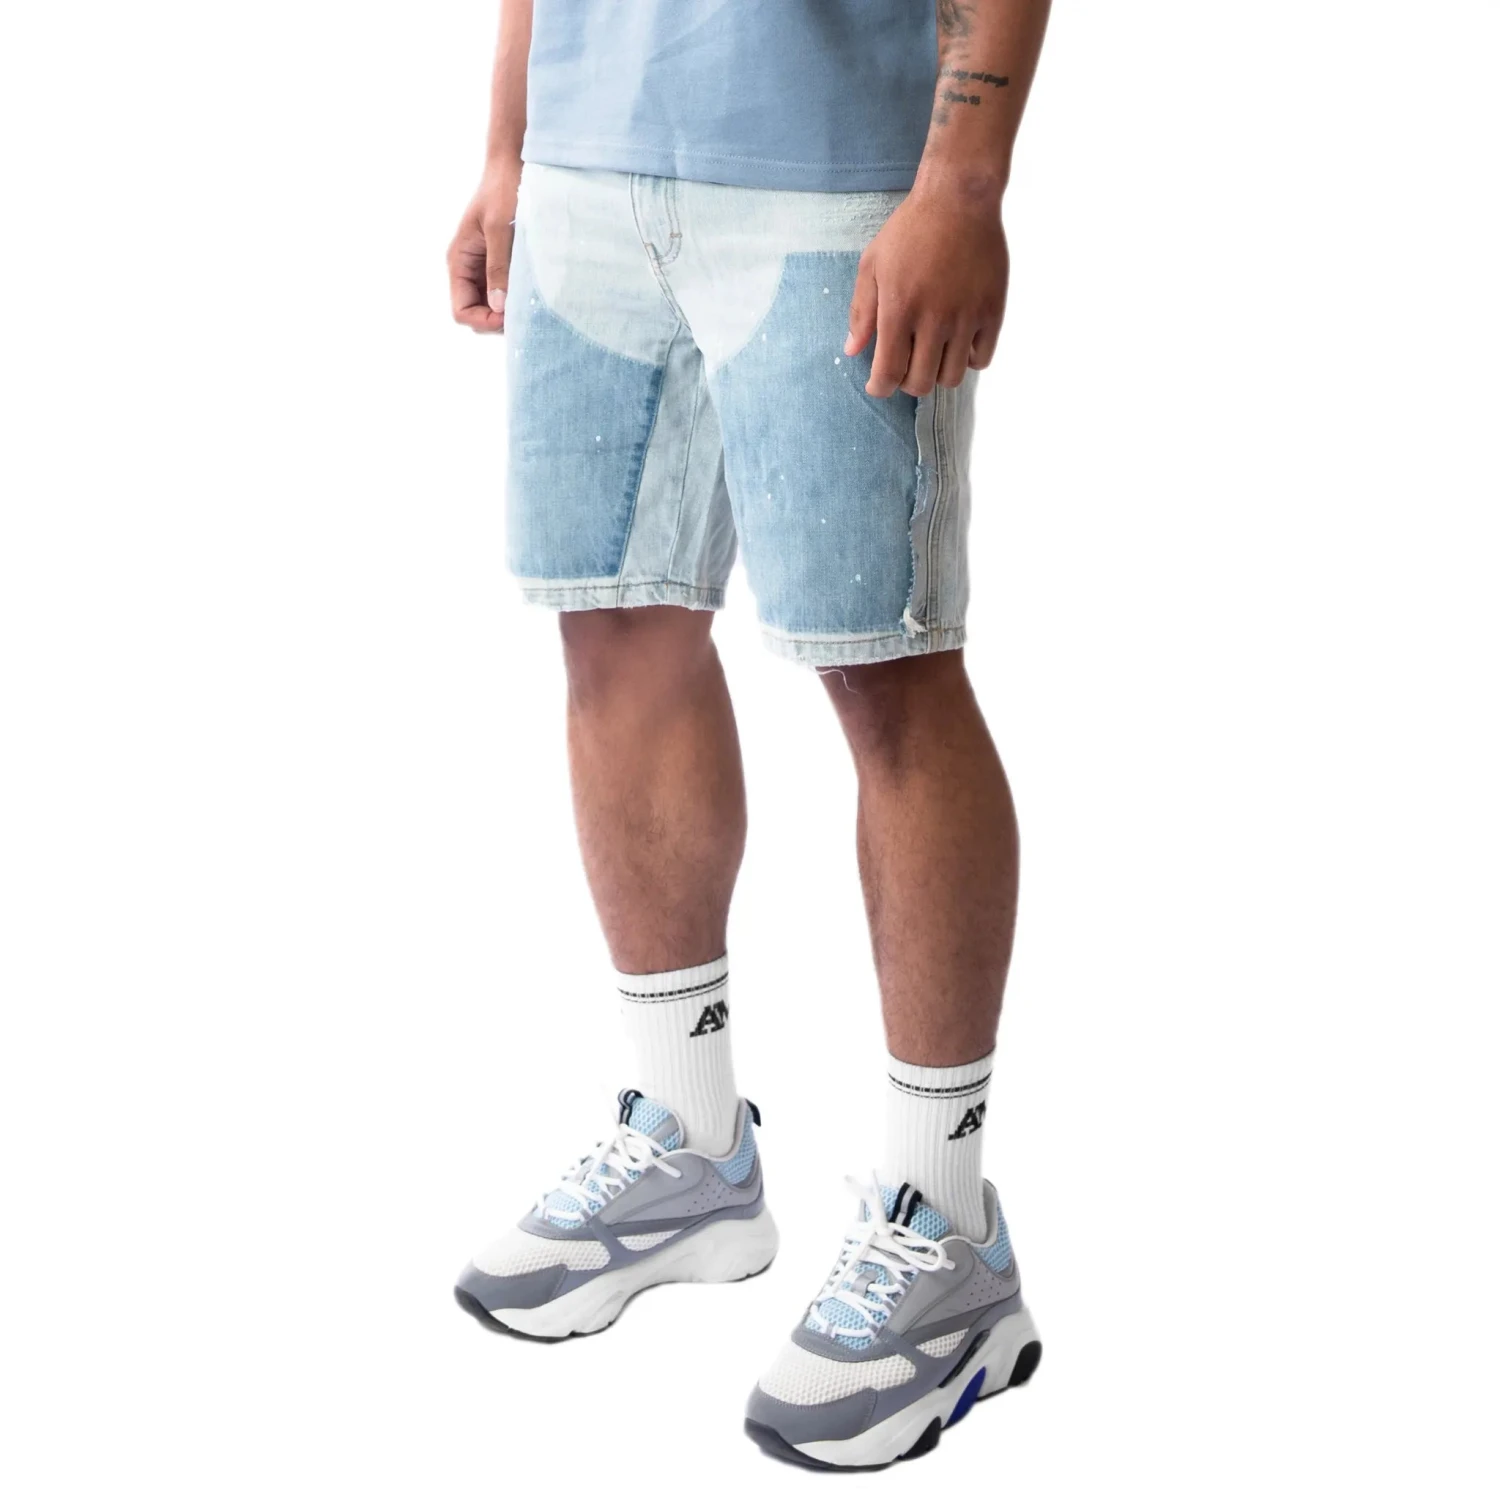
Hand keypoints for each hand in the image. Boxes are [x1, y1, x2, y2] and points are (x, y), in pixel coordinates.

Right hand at [447, 159, 520, 332]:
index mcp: (459, 261)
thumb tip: (499, 306)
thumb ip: (498, 268)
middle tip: (524, 312)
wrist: (514, 165)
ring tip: (530, 302)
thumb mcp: (500, 229)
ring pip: (491, 306)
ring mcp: (484, 267)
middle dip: (497, 319)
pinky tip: (532, 291)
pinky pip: (504, 291)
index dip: (483, 320)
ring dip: (508, 310)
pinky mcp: (500, 263)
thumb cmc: (504, 190)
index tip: (510, 316)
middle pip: (476, 313)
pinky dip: (515, 297)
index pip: (461, 310)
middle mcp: (468, 268)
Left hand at [845, 186, 1008, 396]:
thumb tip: (852, 351)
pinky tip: (958, 342)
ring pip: (952, 377)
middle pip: (921, 384)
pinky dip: (967, 359)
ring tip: (932, 352)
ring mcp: (967, 317)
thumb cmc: (910, 230)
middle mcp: (934, 319)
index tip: (878, 385)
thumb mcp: (872, 264)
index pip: (889, 374)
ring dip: (938, 372)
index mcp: (899, 309)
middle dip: (907, 382)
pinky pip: (981, 359)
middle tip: (905, 365)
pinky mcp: (992, 311)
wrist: (959, 198)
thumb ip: (862, 311)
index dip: (880, 388)